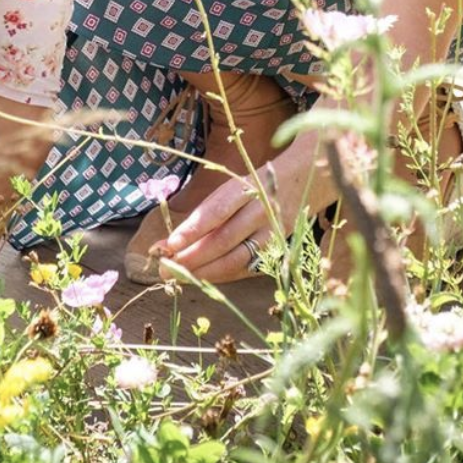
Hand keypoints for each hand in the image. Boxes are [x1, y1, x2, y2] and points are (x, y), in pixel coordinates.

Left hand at [155, 174, 275, 283]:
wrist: (297, 184)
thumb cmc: (251, 187)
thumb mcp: (229, 189)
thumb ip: (204, 214)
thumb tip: (170, 242)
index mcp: (246, 189)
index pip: (216, 212)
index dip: (192, 229)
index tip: (170, 243)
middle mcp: (260, 212)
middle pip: (223, 240)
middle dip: (191, 257)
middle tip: (164, 268)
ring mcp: (271, 235)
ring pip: (235, 260)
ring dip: (203, 272)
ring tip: (179, 276)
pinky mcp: (275, 252)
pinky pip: (245, 270)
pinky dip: (221, 276)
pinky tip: (202, 278)